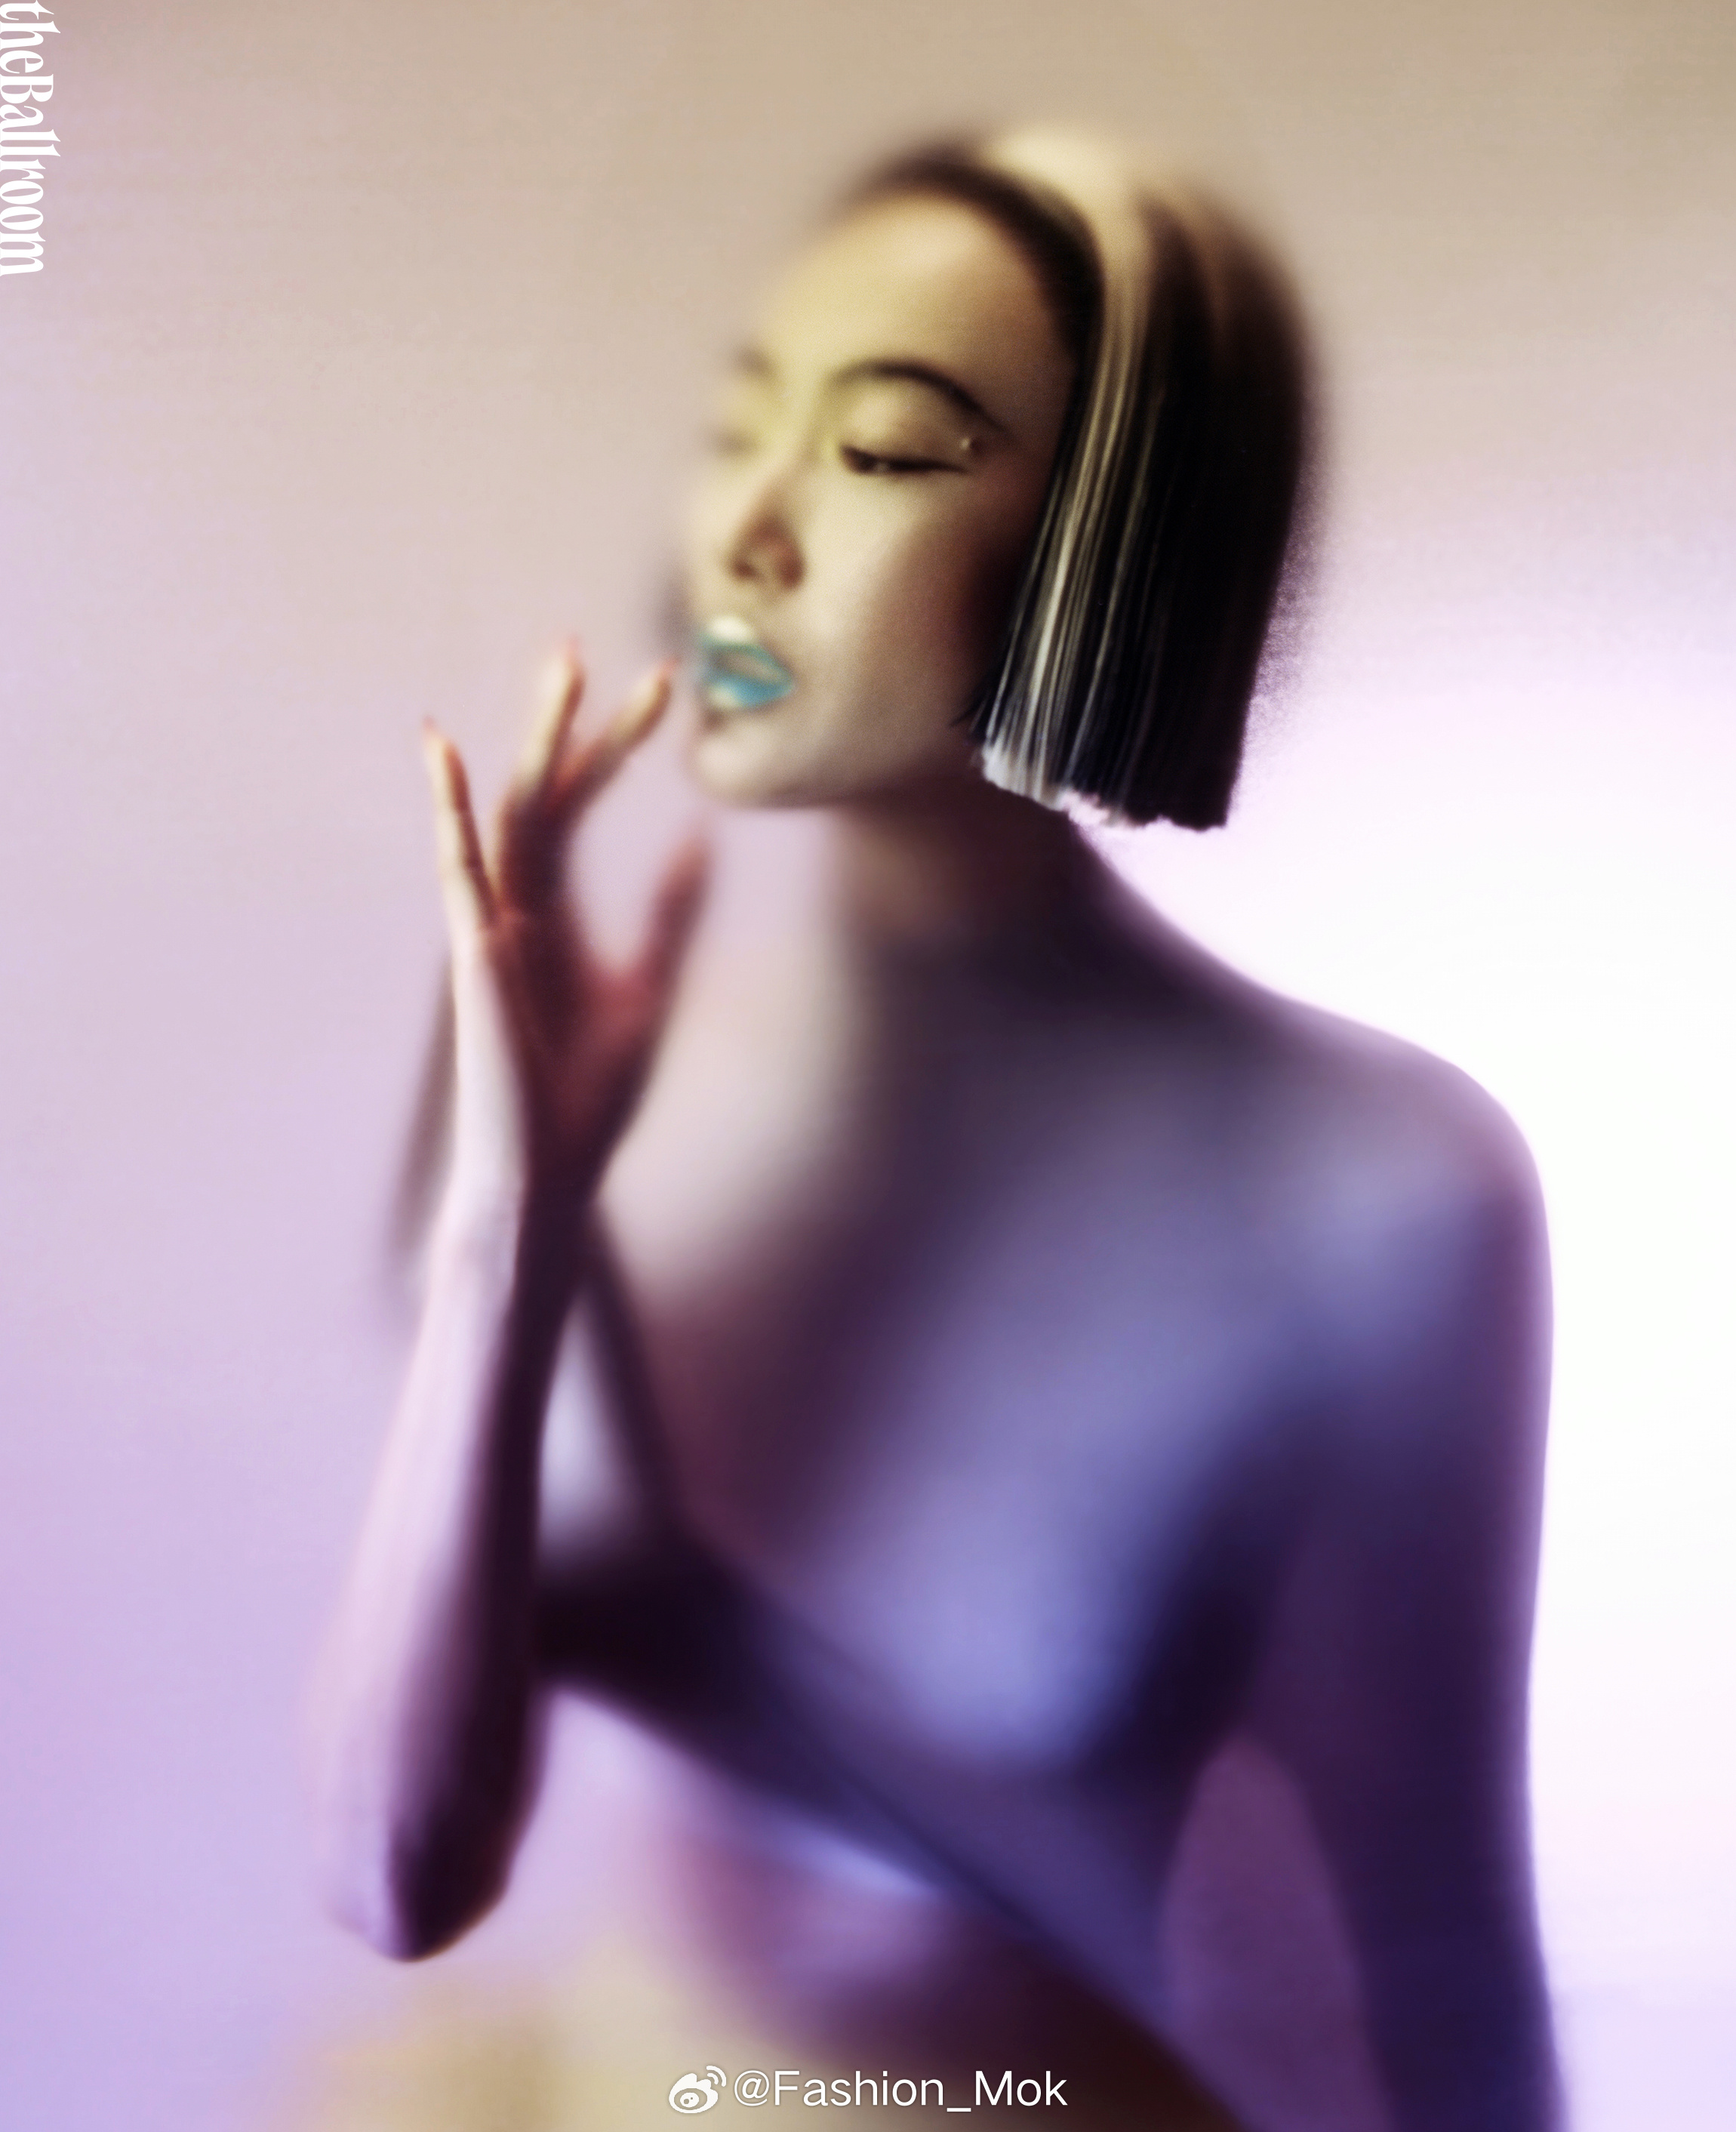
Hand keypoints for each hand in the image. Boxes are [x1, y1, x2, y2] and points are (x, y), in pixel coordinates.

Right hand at [421, 646, 706, 1226]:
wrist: (549, 1175)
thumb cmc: (587, 1098)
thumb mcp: (650, 990)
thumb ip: (667, 916)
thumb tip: (700, 839)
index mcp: (555, 914)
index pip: (578, 808)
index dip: (615, 747)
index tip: (662, 688)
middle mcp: (516, 910)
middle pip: (537, 795)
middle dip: (562, 724)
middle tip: (579, 645)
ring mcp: (490, 931)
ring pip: (505, 818)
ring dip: (530, 745)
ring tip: (553, 674)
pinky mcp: (476, 960)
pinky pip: (459, 873)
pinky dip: (450, 814)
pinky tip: (443, 757)